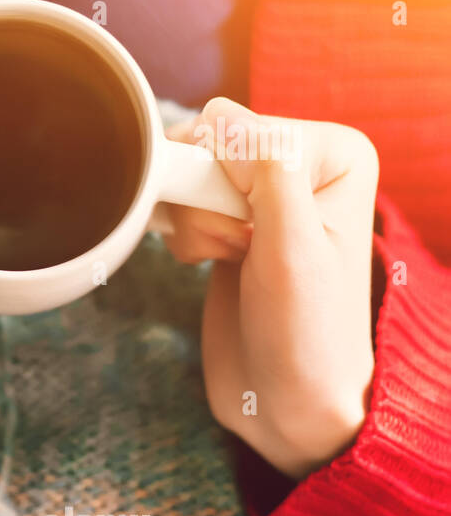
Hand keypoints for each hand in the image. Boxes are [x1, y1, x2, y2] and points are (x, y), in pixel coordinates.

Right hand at [160, 97, 378, 477]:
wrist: (285, 397)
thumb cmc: (305, 334)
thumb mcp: (291, 249)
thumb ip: (266, 173)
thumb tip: (222, 118)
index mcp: (335, 153)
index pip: (238, 126)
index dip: (224, 181)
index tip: (252, 233)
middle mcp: (302, 162)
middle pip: (206, 144)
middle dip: (204, 201)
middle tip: (238, 249)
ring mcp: (264, 190)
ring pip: (185, 172)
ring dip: (192, 222)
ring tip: (229, 259)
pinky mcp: (231, 217)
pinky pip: (179, 198)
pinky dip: (183, 233)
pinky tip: (212, 261)